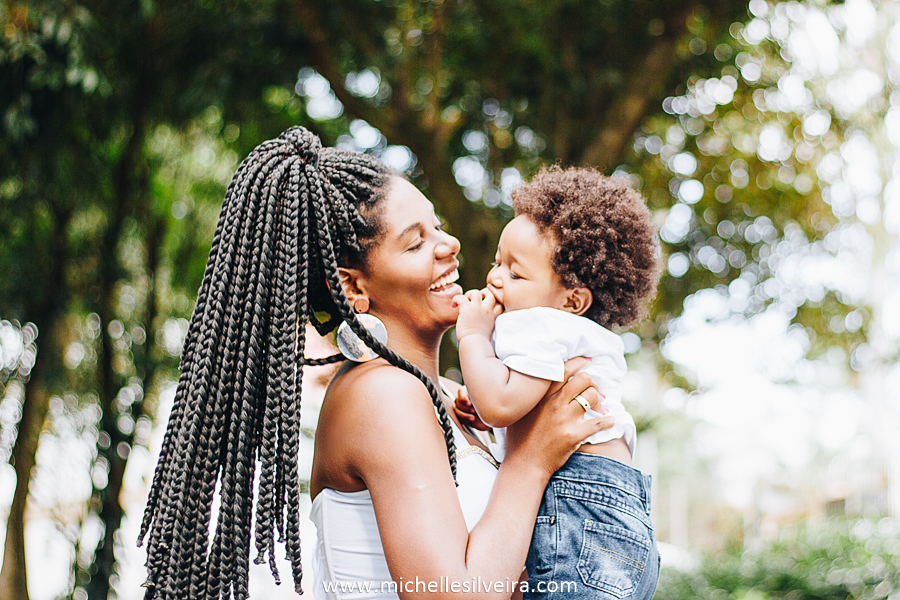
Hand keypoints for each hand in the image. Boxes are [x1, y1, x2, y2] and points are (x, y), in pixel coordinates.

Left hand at [453, 289, 497, 340]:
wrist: (475, 345)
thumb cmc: (480, 343)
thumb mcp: (488, 331)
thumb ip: (486, 323)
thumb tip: (479, 322)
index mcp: (493, 316)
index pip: (500, 303)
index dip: (495, 300)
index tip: (487, 303)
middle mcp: (486, 310)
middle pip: (491, 294)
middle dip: (484, 292)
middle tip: (477, 298)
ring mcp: (477, 309)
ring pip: (475, 292)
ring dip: (469, 294)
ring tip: (465, 301)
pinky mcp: (467, 309)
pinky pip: (460, 297)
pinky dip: (455, 299)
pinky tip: (453, 305)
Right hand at [453, 386, 490, 430]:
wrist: (493, 417)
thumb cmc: (491, 406)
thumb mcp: (486, 400)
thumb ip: (479, 397)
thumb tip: (473, 397)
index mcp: (469, 391)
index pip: (460, 392)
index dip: (463, 398)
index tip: (469, 403)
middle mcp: (464, 399)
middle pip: (458, 402)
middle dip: (465, 407)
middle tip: (474, 411)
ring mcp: (462, 408)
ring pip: (457, 410)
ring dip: (464, 415)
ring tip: (473, 418)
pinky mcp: (463, 416)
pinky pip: (459, 418)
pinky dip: (464, 420)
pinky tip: (471, 420)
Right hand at [503, 357, 613, 477]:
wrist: (524, 464)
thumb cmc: (519, 438)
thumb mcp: (520, 410)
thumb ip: (531, 395)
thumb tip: (542, 382)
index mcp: (541, 395)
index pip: (564, 369)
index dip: (578, 363)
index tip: (586, 362)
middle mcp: (554, 403)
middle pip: (583, 379)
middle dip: (592, 382)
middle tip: (593, 390)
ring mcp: (565, 418)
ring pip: (592, 397)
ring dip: (600, 400)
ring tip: (600, 407)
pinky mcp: (575, 435)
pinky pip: (599, 423)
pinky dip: (608, 421)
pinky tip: (610, 421)